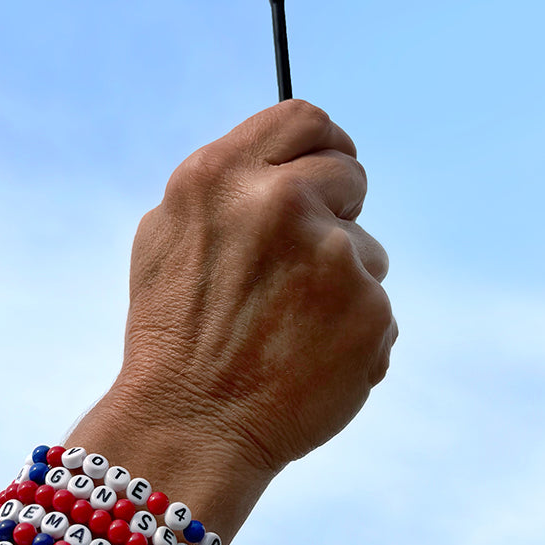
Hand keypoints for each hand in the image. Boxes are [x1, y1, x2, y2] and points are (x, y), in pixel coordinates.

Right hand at [117, 99, 396, 475]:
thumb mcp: (168, 233)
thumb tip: (284, 161)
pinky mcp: (371, 310)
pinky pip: (376, 305)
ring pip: (366, 249)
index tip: (328, 170)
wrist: (191, 426)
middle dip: (336, 209)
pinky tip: (309, 357)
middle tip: (306, 259)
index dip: (323, 143)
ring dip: (341, 279)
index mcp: (222, 176)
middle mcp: (281, 204)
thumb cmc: (173, 331)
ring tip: (290, 327)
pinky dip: (351, 329)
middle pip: (349, 173)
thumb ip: (227, 185)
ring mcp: (332, 257)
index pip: (304, 118)